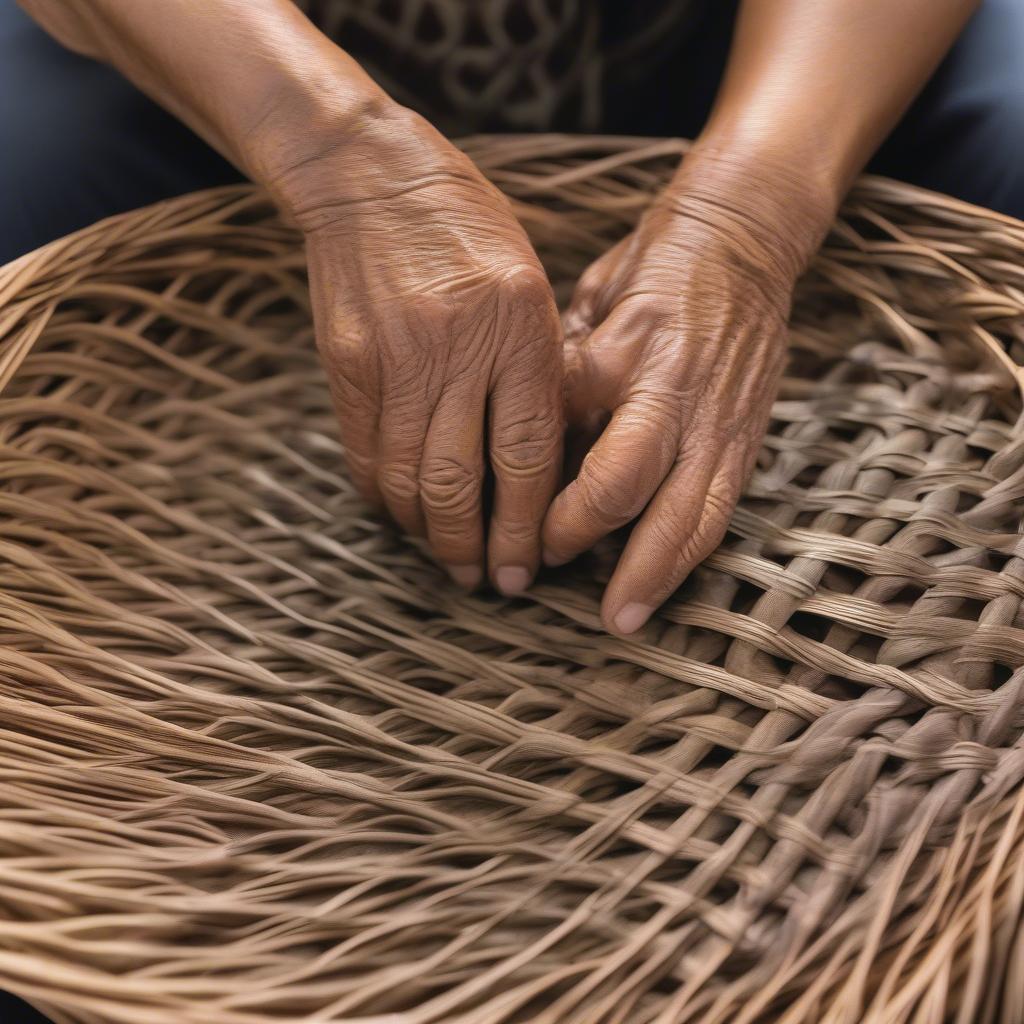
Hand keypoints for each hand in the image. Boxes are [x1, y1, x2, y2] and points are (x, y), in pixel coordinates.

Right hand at [274, 106, 562, 593]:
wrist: (370, 179)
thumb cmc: (468, 230)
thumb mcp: (529, 285)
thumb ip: (535, 370)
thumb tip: (538, 465)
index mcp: (518, 329)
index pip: (527, 454)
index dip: (526, 525)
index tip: (528, 568)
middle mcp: (456, 349)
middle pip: (461, 481)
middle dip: (475, 547)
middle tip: (487, 582)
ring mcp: (394, 359)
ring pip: (408, 479)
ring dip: (428, 534)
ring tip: (448, 560)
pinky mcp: (346, 366)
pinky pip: (365, 454)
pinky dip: (384, 498)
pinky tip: (402, 517)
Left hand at [542, 155, 828, 634]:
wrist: (739, 240)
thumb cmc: (649, 271)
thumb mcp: (587, 307)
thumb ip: (561, 379)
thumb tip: (523, 449)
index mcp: (631, 360)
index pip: (598, 458)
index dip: (565, 512)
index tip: (533, 537)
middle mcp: (681, 398)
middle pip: (648, 499)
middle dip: (618, 564)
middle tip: (586, 610)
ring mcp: (722, 420)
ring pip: (696, 517)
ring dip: (660, 576)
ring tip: (627, 619)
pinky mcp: (747, 436)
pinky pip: (722, 507)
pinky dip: (691, 551)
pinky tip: (666, 579)